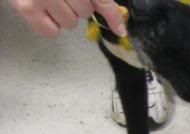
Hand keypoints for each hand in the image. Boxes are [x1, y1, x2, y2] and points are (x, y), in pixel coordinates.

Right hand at [8, 0, 125, 37]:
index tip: (120, 30)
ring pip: (70, 24)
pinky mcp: (26, 8)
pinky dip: (50, 25)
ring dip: (63, 15)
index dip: (113, 16)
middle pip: (85, 12)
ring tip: (50, 0)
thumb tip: (119, 26)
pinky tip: (42, 10)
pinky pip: (51, 32)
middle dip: (78, 6)